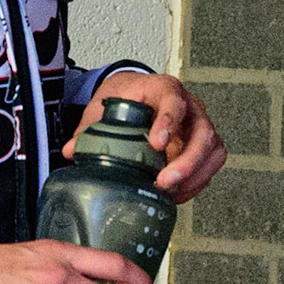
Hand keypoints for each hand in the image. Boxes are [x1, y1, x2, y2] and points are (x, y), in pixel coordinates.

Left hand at [62, 70, 226, 202]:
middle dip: (188, 161)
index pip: (174, 101)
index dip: (169, 122)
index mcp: (164, 89)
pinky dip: (196, 182)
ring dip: (195, 175)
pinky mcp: (204, 145)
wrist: (137, 96)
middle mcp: (190, 106)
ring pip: (213, 150)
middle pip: (203, 131)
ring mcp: (200, 126)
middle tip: (165, 181)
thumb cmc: (125, 98)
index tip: (157, 144)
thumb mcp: (103, 107)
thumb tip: (71, 150)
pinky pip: (211, 164)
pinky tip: (176, 194)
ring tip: (170, 193)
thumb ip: (89, 129)